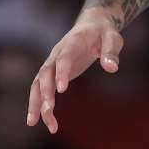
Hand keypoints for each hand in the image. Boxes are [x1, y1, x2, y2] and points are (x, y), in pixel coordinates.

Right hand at [26, 8, 123, 132]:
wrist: (92, 25)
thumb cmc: (104, 33)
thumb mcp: (113, 38)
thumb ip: (111, 52)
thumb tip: (112, 68)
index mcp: (71, 43)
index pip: (63, 59)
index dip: (61, 73)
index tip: (62, 90)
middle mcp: (56, 54)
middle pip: (45, 73)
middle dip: (45, 92)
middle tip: (49, 110)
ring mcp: (52, 64)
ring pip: (37, 84)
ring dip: (35, 103)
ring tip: (34, 123)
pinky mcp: (53, 74)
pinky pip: (41, 90)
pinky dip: (39, 105)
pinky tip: (41, 122)